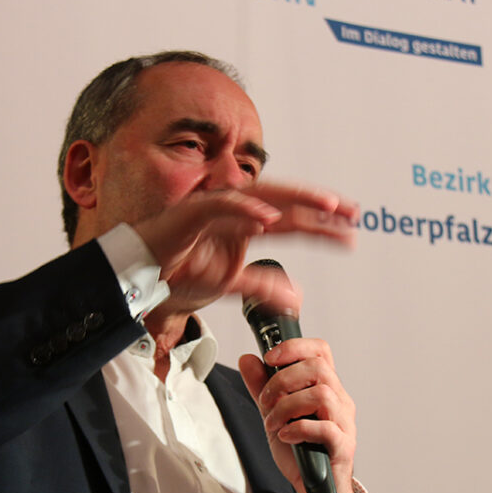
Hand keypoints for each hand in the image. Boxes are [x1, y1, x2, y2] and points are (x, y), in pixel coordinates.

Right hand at [134, 181, 357, 313]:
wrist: (141, 277)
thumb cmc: (177, 273)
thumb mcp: (232, 285)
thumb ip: (263, 286)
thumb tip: (297, 297)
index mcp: (245, 226)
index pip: (291, 220)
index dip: (321, 223)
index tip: (349, 228)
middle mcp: (236, 211)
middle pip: (285, 202)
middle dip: (319, 204)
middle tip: (350, 211)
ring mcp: (215, 207)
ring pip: (261, 195)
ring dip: (295, 198)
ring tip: (324, 203)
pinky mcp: (193, 212)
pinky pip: (222, 206)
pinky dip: (246, 209)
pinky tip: (269, 216)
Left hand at [238, 338, 361, 492]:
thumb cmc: (300, 452)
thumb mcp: (274, 415)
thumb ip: (262, 389)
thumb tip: (247, 359)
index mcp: (326, 388)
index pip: (321, 351)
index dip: (295, 347)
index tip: (269, 358)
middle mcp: (340, 401)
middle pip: (318, 368)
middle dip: (282, 380)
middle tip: (265, 402)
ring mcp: (344, 423)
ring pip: (321, 395)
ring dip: (287, 407)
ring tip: (273, 423)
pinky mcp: (343, 446)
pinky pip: (326, 428)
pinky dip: (298, 429)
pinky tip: (285, 436)